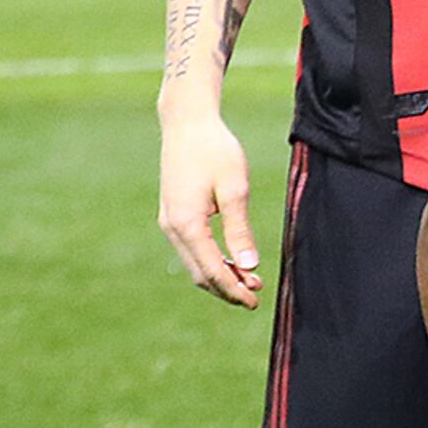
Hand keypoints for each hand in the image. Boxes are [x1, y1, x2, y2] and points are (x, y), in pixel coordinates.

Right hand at [158, 101, 262, 307]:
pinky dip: (211, 260)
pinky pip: (192, 248)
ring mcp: (170, 222)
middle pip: (200, 273)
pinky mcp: (174, 215)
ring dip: (220, 275)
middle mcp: (173, 227)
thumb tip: (249, 266)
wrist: (187, 125)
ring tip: (251, 282)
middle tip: (257, 297)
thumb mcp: (235, 189)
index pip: (211, 270)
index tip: (255, 302)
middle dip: (227, 288)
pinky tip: (234, 262)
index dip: (233, 289)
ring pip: (194, 262)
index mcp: (187, 224)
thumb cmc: (215, 151)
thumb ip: (240, 228)